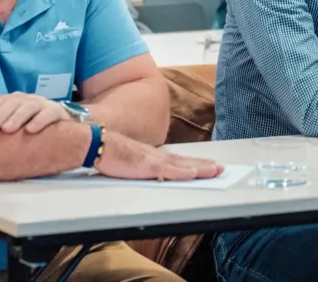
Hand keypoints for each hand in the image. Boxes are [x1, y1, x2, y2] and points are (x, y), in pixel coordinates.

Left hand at [0, 93, 71, 133]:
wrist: (70, 127)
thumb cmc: (38, 127)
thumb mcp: (21, 124)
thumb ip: (7, 124)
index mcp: (21, 100)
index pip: (5, 98)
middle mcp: (32, 100)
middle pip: (16, 101)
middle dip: (2, 113)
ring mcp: (46, 104)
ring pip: (30, 106)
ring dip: (17, 117)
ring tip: (7, 130)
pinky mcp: (59, 112)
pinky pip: (49, 113)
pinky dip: (39, 121)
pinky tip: (30, 130)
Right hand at [94, 131, 223, 180]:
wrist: (96, 143)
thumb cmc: (109, 152)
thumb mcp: (128, 160)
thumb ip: (139, 165)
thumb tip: (144, 171)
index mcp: (152, 156)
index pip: (178, 160)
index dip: (194, 163)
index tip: (207, 165)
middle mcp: (156, 156)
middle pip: (185, 161)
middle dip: (204, 165)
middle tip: (220, 168)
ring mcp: (153, 160)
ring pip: (182, 165)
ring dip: (200, 168)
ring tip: (215, 170)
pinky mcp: (146, 165)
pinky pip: (169, 171)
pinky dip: (183, 172)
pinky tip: (194, 174)